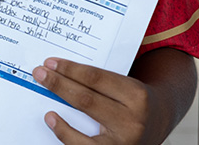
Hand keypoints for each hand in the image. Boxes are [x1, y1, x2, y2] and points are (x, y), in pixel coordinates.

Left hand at [33, 57, 155, 143]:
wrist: (158, 125)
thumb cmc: (134, 102)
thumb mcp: (127, 87)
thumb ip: (101, 83)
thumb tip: (63, 74)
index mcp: (136, 95)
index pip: (95, 78)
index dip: (70, 69)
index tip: (50, 63)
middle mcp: (132, 120)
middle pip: (86, 99)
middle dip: (59, 84)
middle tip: (40, 73)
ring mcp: (123, 142)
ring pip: (83, 123)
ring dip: (59, 105)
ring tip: (44, 92)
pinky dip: (64, 133)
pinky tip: (52, 120)